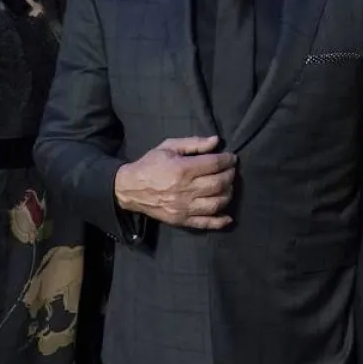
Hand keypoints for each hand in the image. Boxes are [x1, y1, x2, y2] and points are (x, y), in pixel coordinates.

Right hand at [115, 135, 236, 228]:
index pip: (214, 164)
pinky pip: (205, 223)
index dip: (227, 160)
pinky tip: (228, 217)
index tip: (232, 158)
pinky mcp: (181, 220)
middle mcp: (185, 190)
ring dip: (228, 194)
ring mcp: (184, 207)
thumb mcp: (169, 147)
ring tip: (228, 187)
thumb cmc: (151, 164)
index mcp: (182, 169)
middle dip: (230, 175)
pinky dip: (220, 221)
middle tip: (231, 171)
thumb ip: (194, 143)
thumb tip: (216, 141)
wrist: (130, 188)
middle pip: (219, 183)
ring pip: (216, 203)